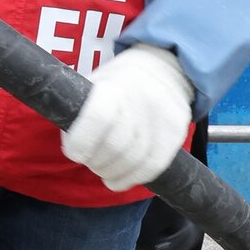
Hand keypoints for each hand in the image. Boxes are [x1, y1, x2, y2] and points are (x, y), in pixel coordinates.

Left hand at [60, 46, 194, 190]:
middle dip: (95, 161)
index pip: (98, 116)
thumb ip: (80, 113)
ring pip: (133, 160)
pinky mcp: (176, 133)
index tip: (75, 153)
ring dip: (111, 172)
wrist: (163, 70)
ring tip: (103, 170)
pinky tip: (118, 180)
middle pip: (115, 146)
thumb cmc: (118, 83)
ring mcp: (162, 117)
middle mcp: (140, 99)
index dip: (82, 141)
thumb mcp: (94, 84)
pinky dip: (130, 179)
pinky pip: (153, 167)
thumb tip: (73, 147)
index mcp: (113, 85)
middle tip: (89, 161)